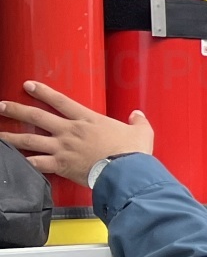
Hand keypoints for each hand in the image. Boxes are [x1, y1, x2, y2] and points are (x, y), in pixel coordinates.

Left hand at [0, 81, 151, 184]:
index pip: (60, 101)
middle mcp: (70, 131)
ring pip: (29, 139)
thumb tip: (138, 115)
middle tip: (2, 105)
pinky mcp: (60, 165)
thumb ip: (138, 122)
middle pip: (36, 116)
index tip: (29, 85)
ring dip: (10, 136)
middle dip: (16, 109)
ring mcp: (62, 148)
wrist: (126, 171)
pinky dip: (23, 162)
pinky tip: (13, 161)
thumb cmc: (132, 152)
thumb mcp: (141, 132)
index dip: (43, 91)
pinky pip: (36, 163)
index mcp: (87, 120)